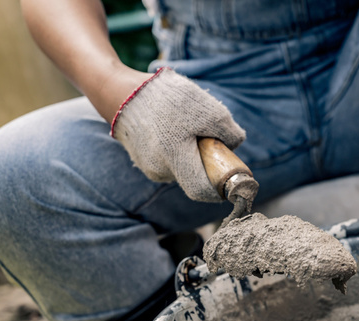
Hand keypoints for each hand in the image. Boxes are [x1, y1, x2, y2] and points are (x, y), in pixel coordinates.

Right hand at [111, 68, 245, 201]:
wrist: (123, 91)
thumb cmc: (167, 98)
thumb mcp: (208, 109)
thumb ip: (229, 132)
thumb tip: (234, 146)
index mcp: (174, 159)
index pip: (201, 190)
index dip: (219, 188)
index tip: (230, 177)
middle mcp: (160, 170)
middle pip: (193, 178)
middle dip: (206, 163)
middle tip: (209, 138)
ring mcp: (149, 167)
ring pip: (181, 168)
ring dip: (191, 154)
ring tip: (186, 127)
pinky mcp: (142, 161)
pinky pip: (168, 161)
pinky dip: (177, 150)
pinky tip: (172, 129)